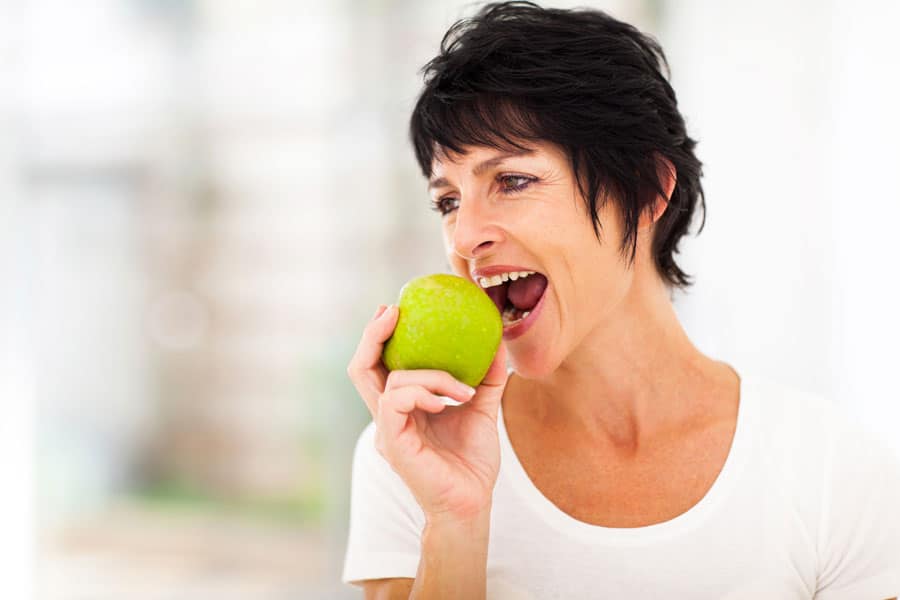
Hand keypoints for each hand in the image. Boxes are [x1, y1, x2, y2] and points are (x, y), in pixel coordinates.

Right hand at [346, 303, 509, 520]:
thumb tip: (497, 341)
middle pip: (361, 368)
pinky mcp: (393, 442)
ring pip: (389, 382)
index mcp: (402, 406)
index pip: (378, 366)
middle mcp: (388, 416)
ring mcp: (387, 430)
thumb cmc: (471, 462)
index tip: (396, 309)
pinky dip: (423, 392)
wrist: (472, 503)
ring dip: (430, 375)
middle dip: (372, 335)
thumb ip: (486, 378)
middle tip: (392, 311)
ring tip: (462, 390)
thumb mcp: (481, 410)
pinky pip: (396, 402)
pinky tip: (447, 402)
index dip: (379, 336)